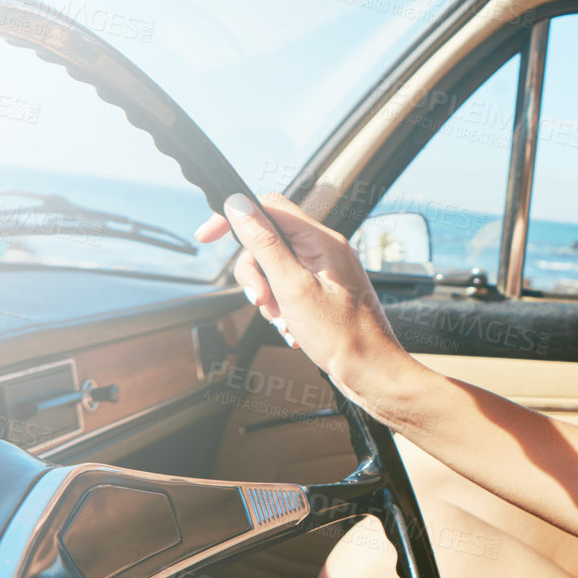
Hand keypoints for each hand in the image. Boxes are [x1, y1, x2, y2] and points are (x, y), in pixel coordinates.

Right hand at [195, 193, 413, 409]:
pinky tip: (293, 328)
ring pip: (273, 268)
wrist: (370, 371)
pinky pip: (288, 288)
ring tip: (285, 321)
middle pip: (267, 241)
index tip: (206, 236)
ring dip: (269, 297)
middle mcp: (326, 249)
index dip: (234, 217)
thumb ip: (264, 244)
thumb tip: (239, 205)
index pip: (269, 207)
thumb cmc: (342, 336)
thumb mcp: (292, 287)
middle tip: (263, 301)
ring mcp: (325, 270)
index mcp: (322, 240)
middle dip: (256, 275)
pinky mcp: (324, 290)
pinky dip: (282, 308)